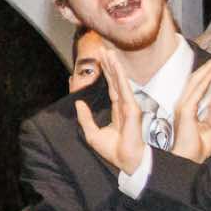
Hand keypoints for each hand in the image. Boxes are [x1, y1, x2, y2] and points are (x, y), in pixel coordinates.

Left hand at [74, 49, 146, 175]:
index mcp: (117, 111)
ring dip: (114, 66)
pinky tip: (116, 65)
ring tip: (108, 52)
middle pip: (116, 81)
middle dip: (110, 65)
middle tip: (104, 49)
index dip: (107, 74)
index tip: (102, 60)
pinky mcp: (132, 109)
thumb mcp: (92, 134)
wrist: (126, 162)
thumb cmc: (113, 151)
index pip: (111, 87)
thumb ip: (86, 118)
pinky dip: (120, 76)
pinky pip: (124, 89)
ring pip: (120, 82)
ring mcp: (129, 106)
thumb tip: (79, 103)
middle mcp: (124, 105)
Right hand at [169, 55, 210, 163]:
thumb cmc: (195, 150)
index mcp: (187, 109)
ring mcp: (183, 108)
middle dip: (208, 67)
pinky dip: (205, 81)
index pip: (196, 87)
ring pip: (195, 83)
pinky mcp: (186, 112)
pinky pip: (197, 92)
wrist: (189, 162)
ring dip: (208, 70)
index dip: (206, 74)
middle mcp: (183, 106)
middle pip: (195, 81)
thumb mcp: (209, 127)